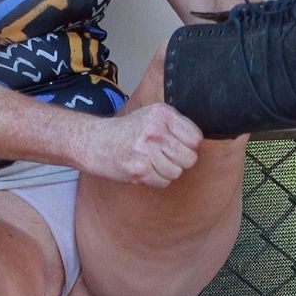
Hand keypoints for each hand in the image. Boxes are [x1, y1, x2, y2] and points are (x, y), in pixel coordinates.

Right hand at [85, 103, 202, 186]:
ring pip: (177, 172)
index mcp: (162, 114)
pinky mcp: (140, 170)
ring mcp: (147, 152)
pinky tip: (146, 168)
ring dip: (168, 171)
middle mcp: (155, 131)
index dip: (190, 145)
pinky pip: (164, 182)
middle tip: (166, 155)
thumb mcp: (151, 115)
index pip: (195, 138)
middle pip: (189, 158)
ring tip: (154, 161)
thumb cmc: (128, 130)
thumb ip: (176, 124)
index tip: (180, 144)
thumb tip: (199, 142)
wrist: (96, 143)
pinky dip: (157, 179)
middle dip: (181, 160)